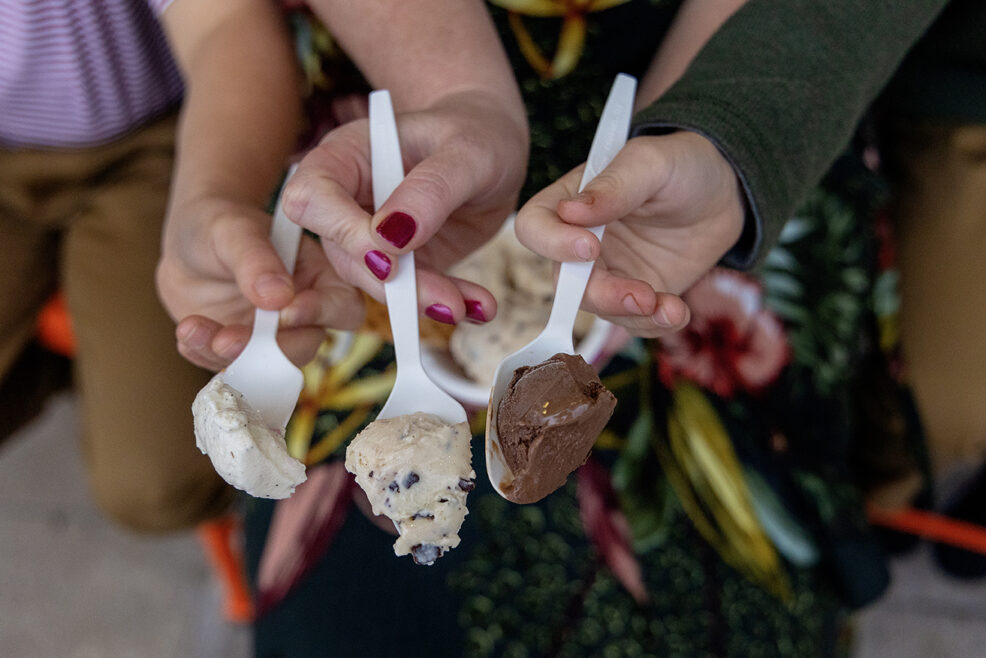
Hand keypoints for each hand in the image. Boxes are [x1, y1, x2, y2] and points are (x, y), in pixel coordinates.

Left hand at [156, 196, 363, 371]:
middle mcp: (302, 312)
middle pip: (304, 346)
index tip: (283, 312)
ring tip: (192, 330)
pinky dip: (204, 355)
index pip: (341, 306)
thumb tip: (278, 297)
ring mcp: (271, 336)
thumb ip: (256, 260)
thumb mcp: (235, 230)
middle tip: (227, 339)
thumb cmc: (220, 222)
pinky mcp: (240, 350)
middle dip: (267, 349)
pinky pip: (228, 365)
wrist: (187, 240)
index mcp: (319, 277)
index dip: (319, 314)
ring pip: (264, 364)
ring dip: (228, 356)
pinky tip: (188, 331)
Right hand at [282, 90, 527, 325]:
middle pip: (342, 253)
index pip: (312, 197)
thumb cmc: (476, 131)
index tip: (390, 257)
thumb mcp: (467, 152)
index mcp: (347, 154)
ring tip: (469, 305)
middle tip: (445, 301)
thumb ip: (430, 189)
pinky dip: (444, 301)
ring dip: (421, 300)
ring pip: (375, 281)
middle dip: (390, 284)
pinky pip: (410, 292)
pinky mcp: (400, 262)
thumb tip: (388, 238)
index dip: (342, 233)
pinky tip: (477, 307)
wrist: (495, 148)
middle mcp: (349, 197)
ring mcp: (371, 235)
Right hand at [514, 131, 744, 337]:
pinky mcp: (637, 296)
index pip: (535, 227)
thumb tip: (570, 211)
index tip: (590, 246)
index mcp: (570, 202)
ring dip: (634, 315)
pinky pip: (634, 323)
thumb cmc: (682, 164)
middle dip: (602, 295)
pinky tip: (678, 311)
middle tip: (641, 296)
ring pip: (600, 309)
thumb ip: (613, 186)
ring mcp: (609, 273)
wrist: (726, 193)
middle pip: (565, 283)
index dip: (552, 244)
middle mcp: (581, 243)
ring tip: (670, 308)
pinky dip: (655, 325)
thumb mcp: (651, 162)